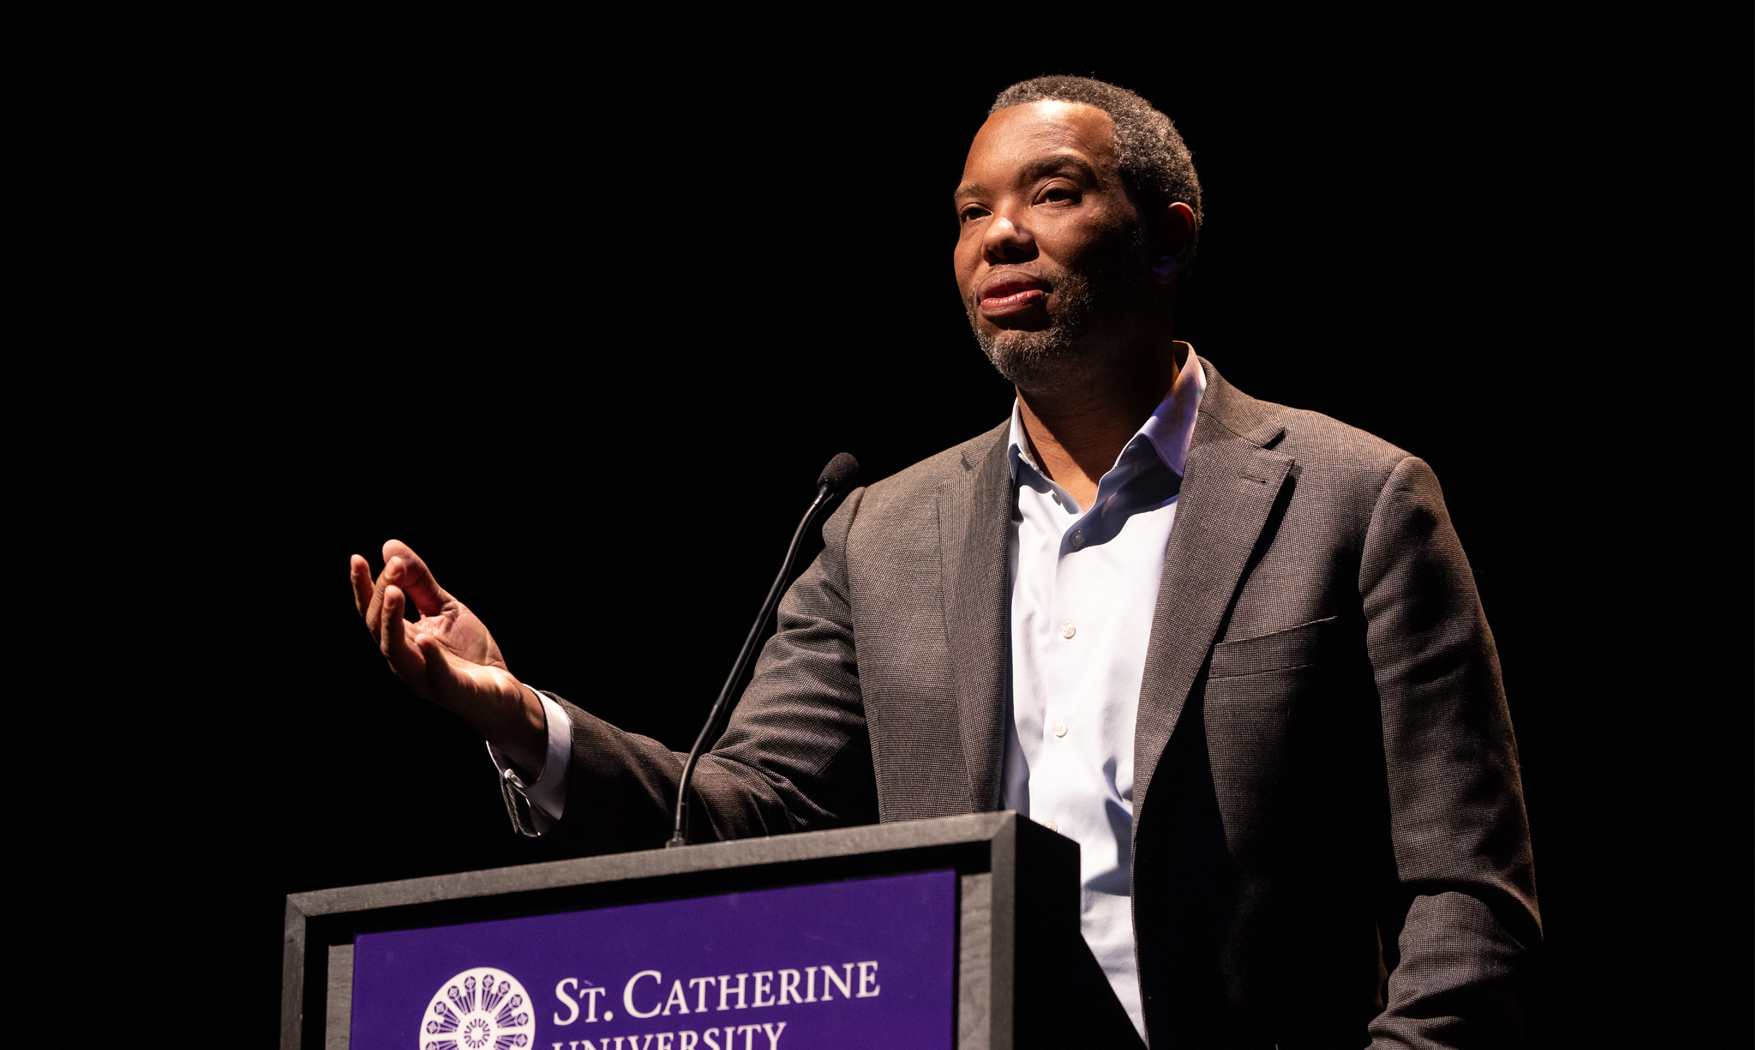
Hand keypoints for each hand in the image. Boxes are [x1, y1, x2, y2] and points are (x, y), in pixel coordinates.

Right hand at [350, 540, 547, 776]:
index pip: (372, 612)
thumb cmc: (468, 651)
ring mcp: (425, 678)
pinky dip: (430, 659)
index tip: (357, 559)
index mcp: (401, 639)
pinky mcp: (451, 691)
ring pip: (396, 652)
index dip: (363, 587)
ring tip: (394, 592)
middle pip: (380, 627)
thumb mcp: (444, 608)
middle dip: (382, 595)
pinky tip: (426, 639)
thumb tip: (390, 547)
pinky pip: (436, 676)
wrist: (501, 689)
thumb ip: (420, 582)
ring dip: (392, 621)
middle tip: (394, 567)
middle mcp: (405, 659)